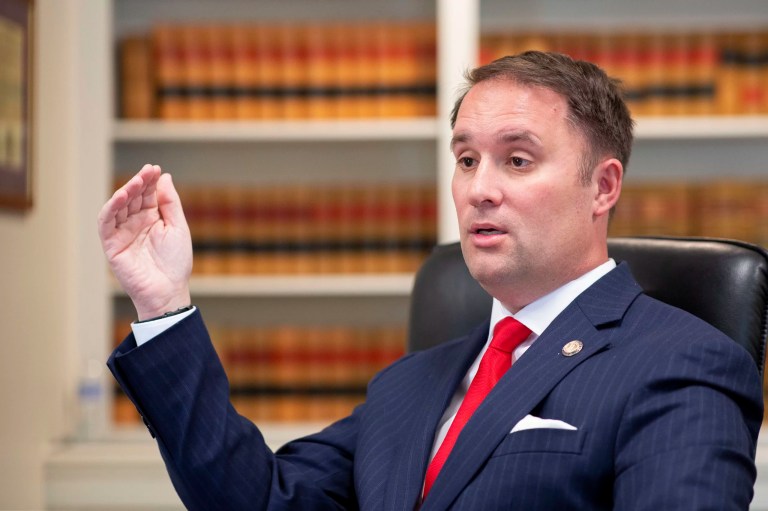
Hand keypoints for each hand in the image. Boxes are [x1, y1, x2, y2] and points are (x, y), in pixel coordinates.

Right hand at [97, 164, 192, 319]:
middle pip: (133, 197)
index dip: (150, 181)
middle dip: (139, 183)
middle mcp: (135, 223)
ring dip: (126, 192)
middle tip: (147, 172)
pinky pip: (106, 223)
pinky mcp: (111, 244)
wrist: (168, 291)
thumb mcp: (177, 227)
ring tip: (136, 182)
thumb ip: (170, 203)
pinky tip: (121, 197)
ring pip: (119, 207)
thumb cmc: (176, 262)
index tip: (155, 168)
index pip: (148, 194)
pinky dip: (111, 208)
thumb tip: (164, 177)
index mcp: (152, 219)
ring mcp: (122, 233)